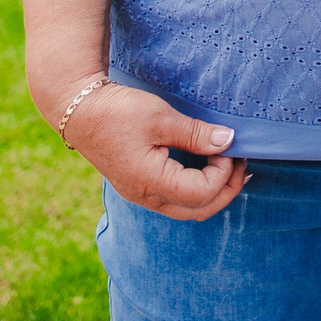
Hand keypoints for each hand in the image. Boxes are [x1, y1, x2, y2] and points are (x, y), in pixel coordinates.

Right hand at [62, 78, 250, 221]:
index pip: (203, 193)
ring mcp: (141, 194)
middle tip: (243, 163)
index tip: (230, 145)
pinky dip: (198, 188)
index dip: (224, 172)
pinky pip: (176, 198)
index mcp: (151, 183)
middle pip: (199, 211)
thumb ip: (197, 134)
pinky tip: (208, 167)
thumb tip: (229, 141)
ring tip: (232, 166)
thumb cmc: (118, 112)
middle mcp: (146, 197)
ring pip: (188, 209)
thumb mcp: (161, 118)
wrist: (78, 110)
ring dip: (214, 191)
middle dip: (227, 190)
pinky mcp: (139, 185)